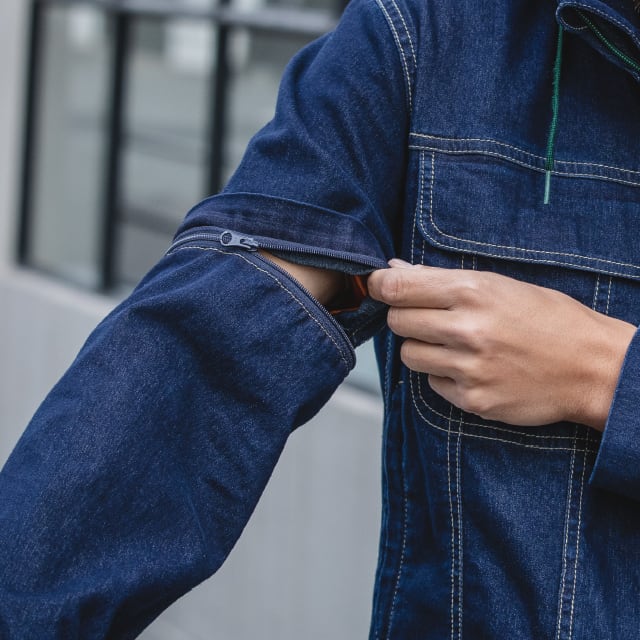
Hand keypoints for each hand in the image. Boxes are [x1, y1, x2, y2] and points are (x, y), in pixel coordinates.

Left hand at [368, 260, 635, 429]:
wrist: (592, 368)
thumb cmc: (548, 319)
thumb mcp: (500, 285)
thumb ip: (442, 280)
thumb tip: (394, 271)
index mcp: (473, 292)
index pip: (397, 288)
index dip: (380, 285)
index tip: (378, 286)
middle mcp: (467, 330)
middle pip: (397, 322)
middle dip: (405, 317)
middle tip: (427, 317)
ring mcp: (469, 369)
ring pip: (408, 355)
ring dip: (421, 348)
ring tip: (453, 344)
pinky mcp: (472, 400)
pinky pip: (431, 384)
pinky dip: (442, 375)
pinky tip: (470, 368)